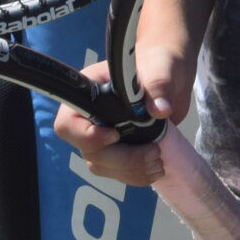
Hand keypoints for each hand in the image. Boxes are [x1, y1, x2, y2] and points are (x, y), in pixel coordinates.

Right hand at [48, 57, 193, 188]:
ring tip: (158, 162)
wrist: (171, 77)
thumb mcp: (160, 68)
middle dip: (121, 159)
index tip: (116, 135)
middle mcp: (89, 118)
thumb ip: (158, 85)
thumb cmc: (158, 63)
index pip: (68, 123)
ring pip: (102, 166)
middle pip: (89, 152)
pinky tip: (156, 169)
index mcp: (88, 92)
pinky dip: (136, 175)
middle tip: (153, 153)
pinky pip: (117, 172)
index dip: (87, 135)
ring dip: (131, 171)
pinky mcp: (117, 150)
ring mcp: (102, 136)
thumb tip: (160, 109)